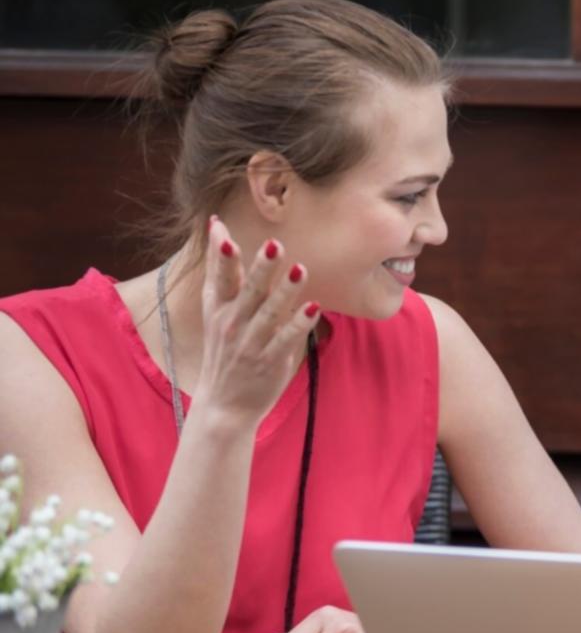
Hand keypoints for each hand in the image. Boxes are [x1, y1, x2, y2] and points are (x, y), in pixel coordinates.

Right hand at [194, 217, 318, 425]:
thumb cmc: (224, 349)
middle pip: (248, 292)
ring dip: (285, 292)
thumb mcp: (215, 309)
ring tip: (300, 270)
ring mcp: (250, 344)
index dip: (219, 256)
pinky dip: (299, 324)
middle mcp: (232, 324)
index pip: (219, 278)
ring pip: (270, 314)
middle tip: (274, 245)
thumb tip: (217, 227)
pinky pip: (286, 340)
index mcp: (218, 309)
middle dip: (261, 269)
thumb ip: (221, 271)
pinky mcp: (270, 361)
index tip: (221, 230)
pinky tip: (314, 307)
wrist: (224, 405)